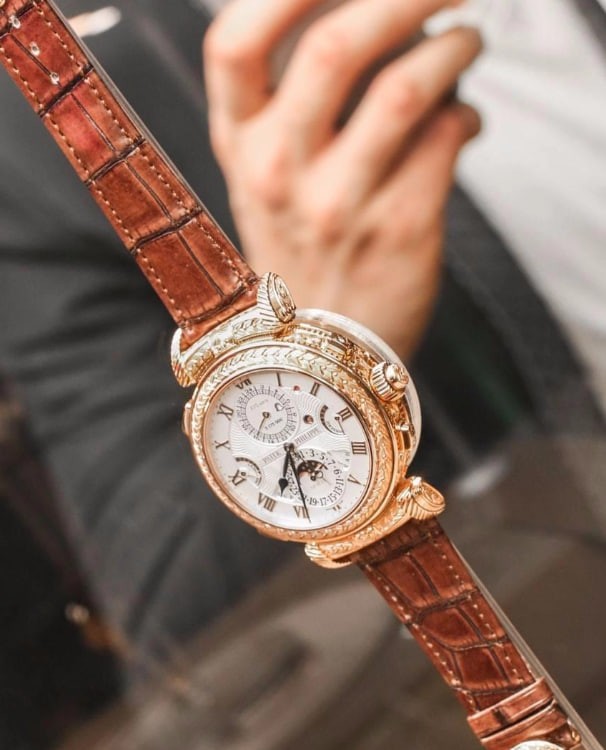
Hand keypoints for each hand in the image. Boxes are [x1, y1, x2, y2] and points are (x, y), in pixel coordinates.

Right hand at [204, 0, 482, 357]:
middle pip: (335, 44)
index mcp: (239, 146)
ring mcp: (337, 203)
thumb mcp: (265, 179)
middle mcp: (277, 170)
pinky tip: (465, 118)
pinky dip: (468, 111)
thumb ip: (294, 102)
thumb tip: (375, 20)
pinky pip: (448, 135)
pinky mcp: (399, 227)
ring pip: (406, 85)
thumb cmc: (300, 253)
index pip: (235, 42)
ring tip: (466, 40)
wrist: (317, 353)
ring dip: (454, 45)